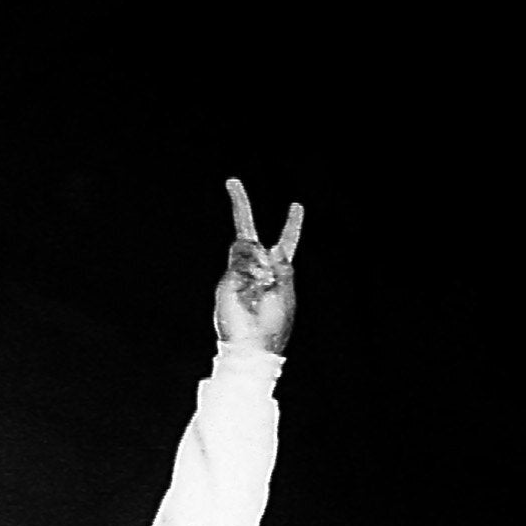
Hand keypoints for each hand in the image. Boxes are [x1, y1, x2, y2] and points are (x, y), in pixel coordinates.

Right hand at [214, 178, 302, 353]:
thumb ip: (283, 267)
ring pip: (246, 247)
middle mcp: (256, 268)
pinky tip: (251, 291)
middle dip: (240, 204)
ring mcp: (239, 272)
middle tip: (232, 181)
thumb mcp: (286, 292)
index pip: (285, 244)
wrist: (252, 345)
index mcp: (277, 273)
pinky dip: (251, 274)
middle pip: (248, 233)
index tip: (297, 206)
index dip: (292, 225)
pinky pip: (241, 264)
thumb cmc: (273, 324)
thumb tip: (271, 248)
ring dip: (259, 265)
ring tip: (261, 288)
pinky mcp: (227, 279)